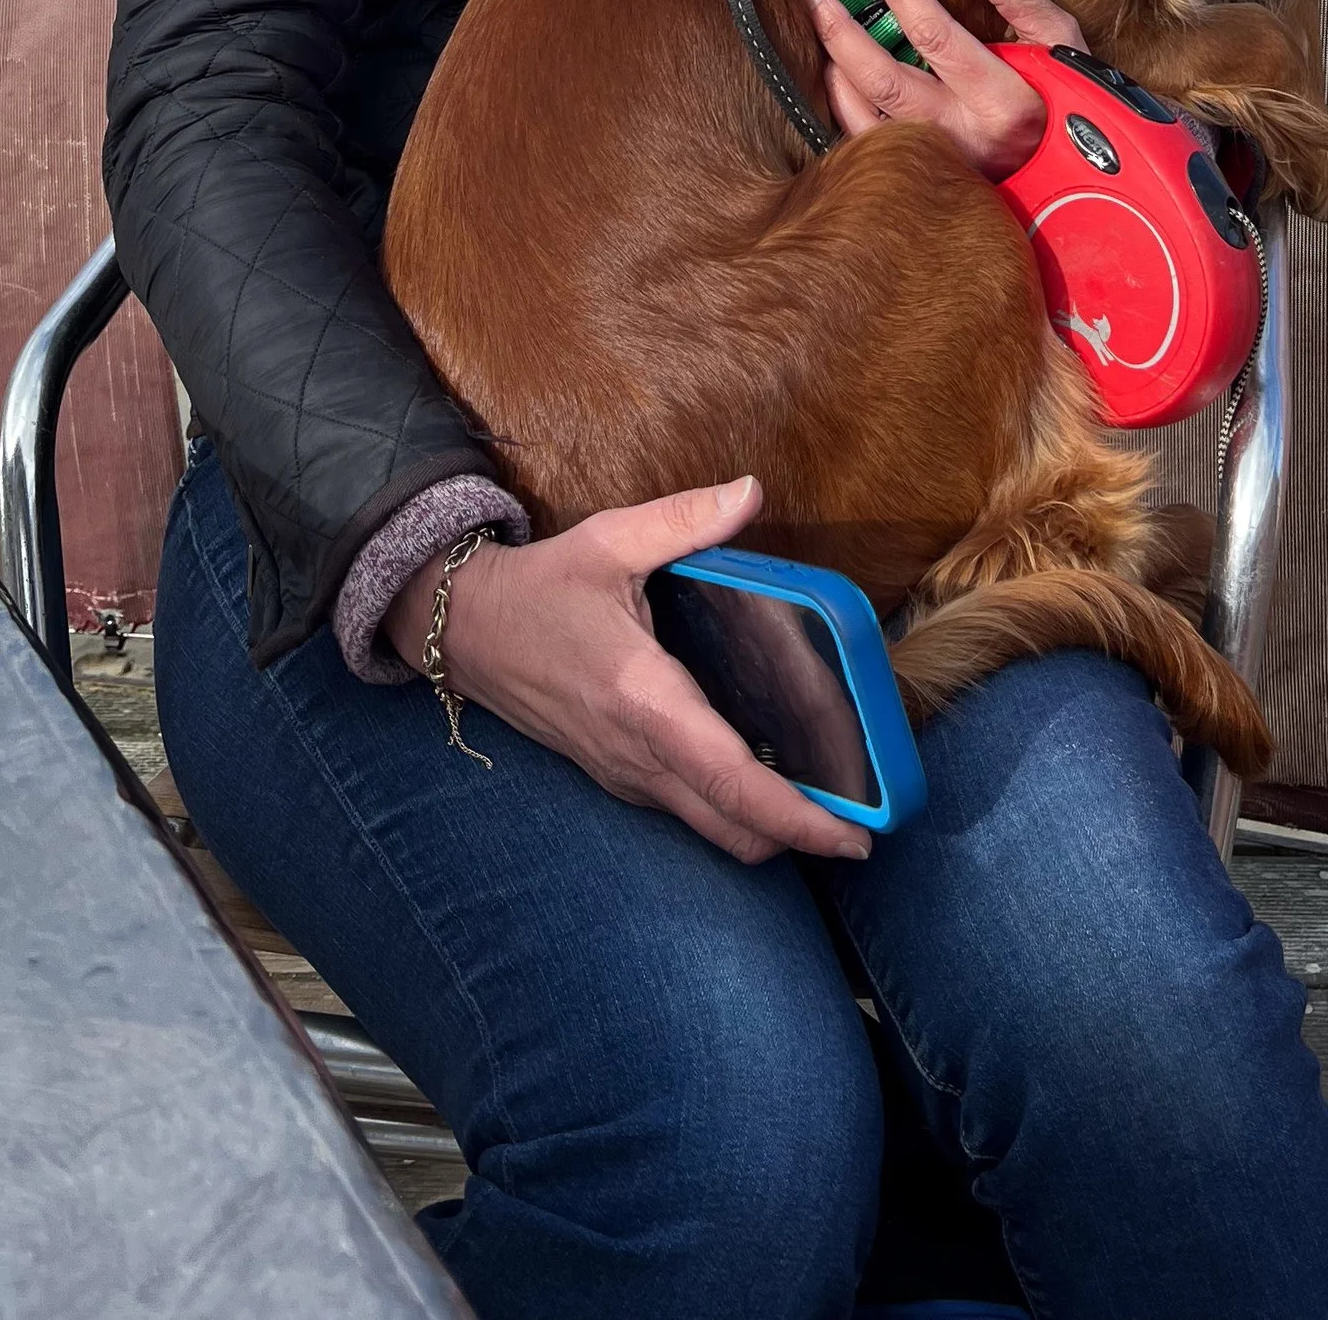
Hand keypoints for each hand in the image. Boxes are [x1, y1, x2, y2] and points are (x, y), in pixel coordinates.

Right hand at [387, 474, 870, 866]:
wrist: (465, 632)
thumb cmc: (540, 588)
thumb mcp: (609, 540)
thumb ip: (684, 519)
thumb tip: (750, 491)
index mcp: (643, 699)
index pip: (731, 780)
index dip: (797, 817)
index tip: (855, 834)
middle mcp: (636, 754)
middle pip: (732, 829)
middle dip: (801, 838)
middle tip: (862, 823)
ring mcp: (625, 774)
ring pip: (711, 828)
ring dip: (768, 827)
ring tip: (827, 799)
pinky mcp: (618, 775)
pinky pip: (687, 810)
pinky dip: (734, 809)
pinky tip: (767, 771)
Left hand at [803, 0, 1082, 176]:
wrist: (1070, 171)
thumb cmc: (1066, 101)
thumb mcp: (1060, 43)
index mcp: (1001, 97)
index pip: (936, 37)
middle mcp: (964, 132)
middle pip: (884, 80)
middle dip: (842, 32)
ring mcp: (941, 158)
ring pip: (866, 119)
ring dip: (836, 71)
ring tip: (823, 28)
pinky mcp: (926, 172)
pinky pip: (870, 145)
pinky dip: (845, 109)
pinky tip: (838, 77)